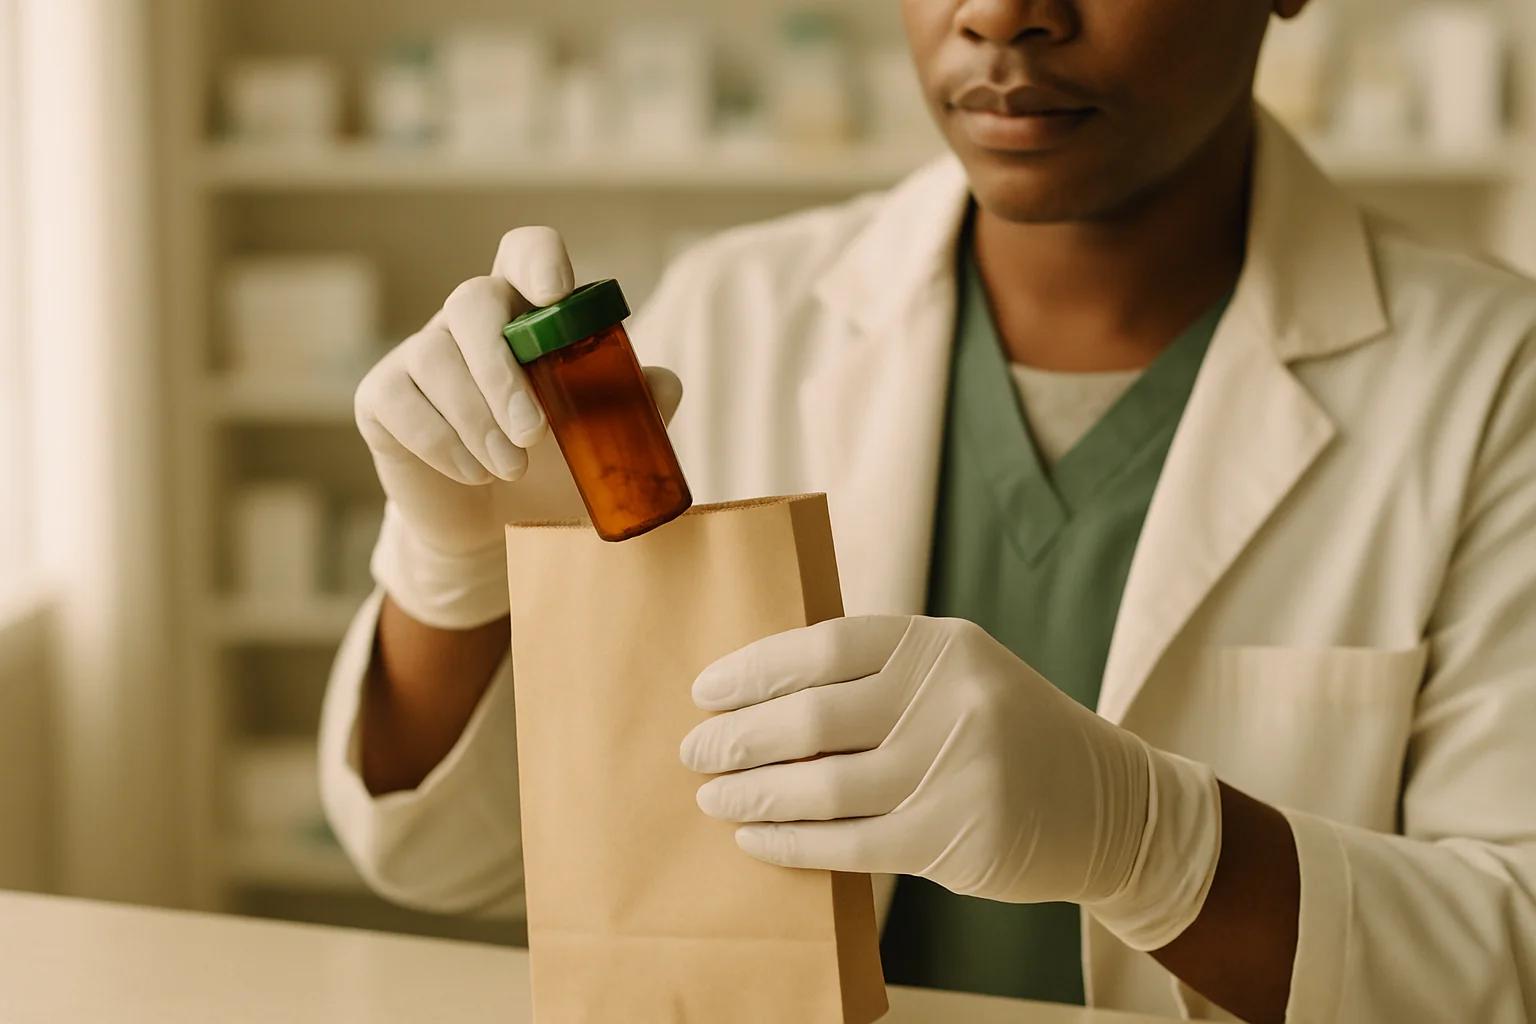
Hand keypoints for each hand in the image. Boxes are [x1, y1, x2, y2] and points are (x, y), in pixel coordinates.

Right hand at [356, 226, 681, 627]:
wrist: (494, 527)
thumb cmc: (552, 467)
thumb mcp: (601, 439)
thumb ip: (636, 405)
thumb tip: (664, 383)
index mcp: (526, 313)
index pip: (525, 251)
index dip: (538, 259)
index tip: (555, 294)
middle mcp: (468, 320)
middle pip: (473, 301)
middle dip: (502, 369)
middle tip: (534, 433)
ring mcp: (419, 354)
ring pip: (435, 357)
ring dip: (478, 420)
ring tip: (511, 470)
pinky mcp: (382, 397)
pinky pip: (400, 404)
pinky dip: (442, 443)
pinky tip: (474, 474)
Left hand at [680, 615, 1221, 948]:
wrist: (1107, 802)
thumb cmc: (1005, 729)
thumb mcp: (956, 671)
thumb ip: (876, 674)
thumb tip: (758, 696)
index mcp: (939, 644)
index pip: (823, 647)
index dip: (753, 670)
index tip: (704, 692)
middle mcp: (948, 698)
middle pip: (811, 719)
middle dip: (737, 739)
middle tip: (693, 752)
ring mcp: (955, 770)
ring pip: (822, 788)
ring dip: (753, 796)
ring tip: (712, 798)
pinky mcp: (956, 838)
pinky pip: (849, 844)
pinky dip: (791, 843)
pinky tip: (756, 840)